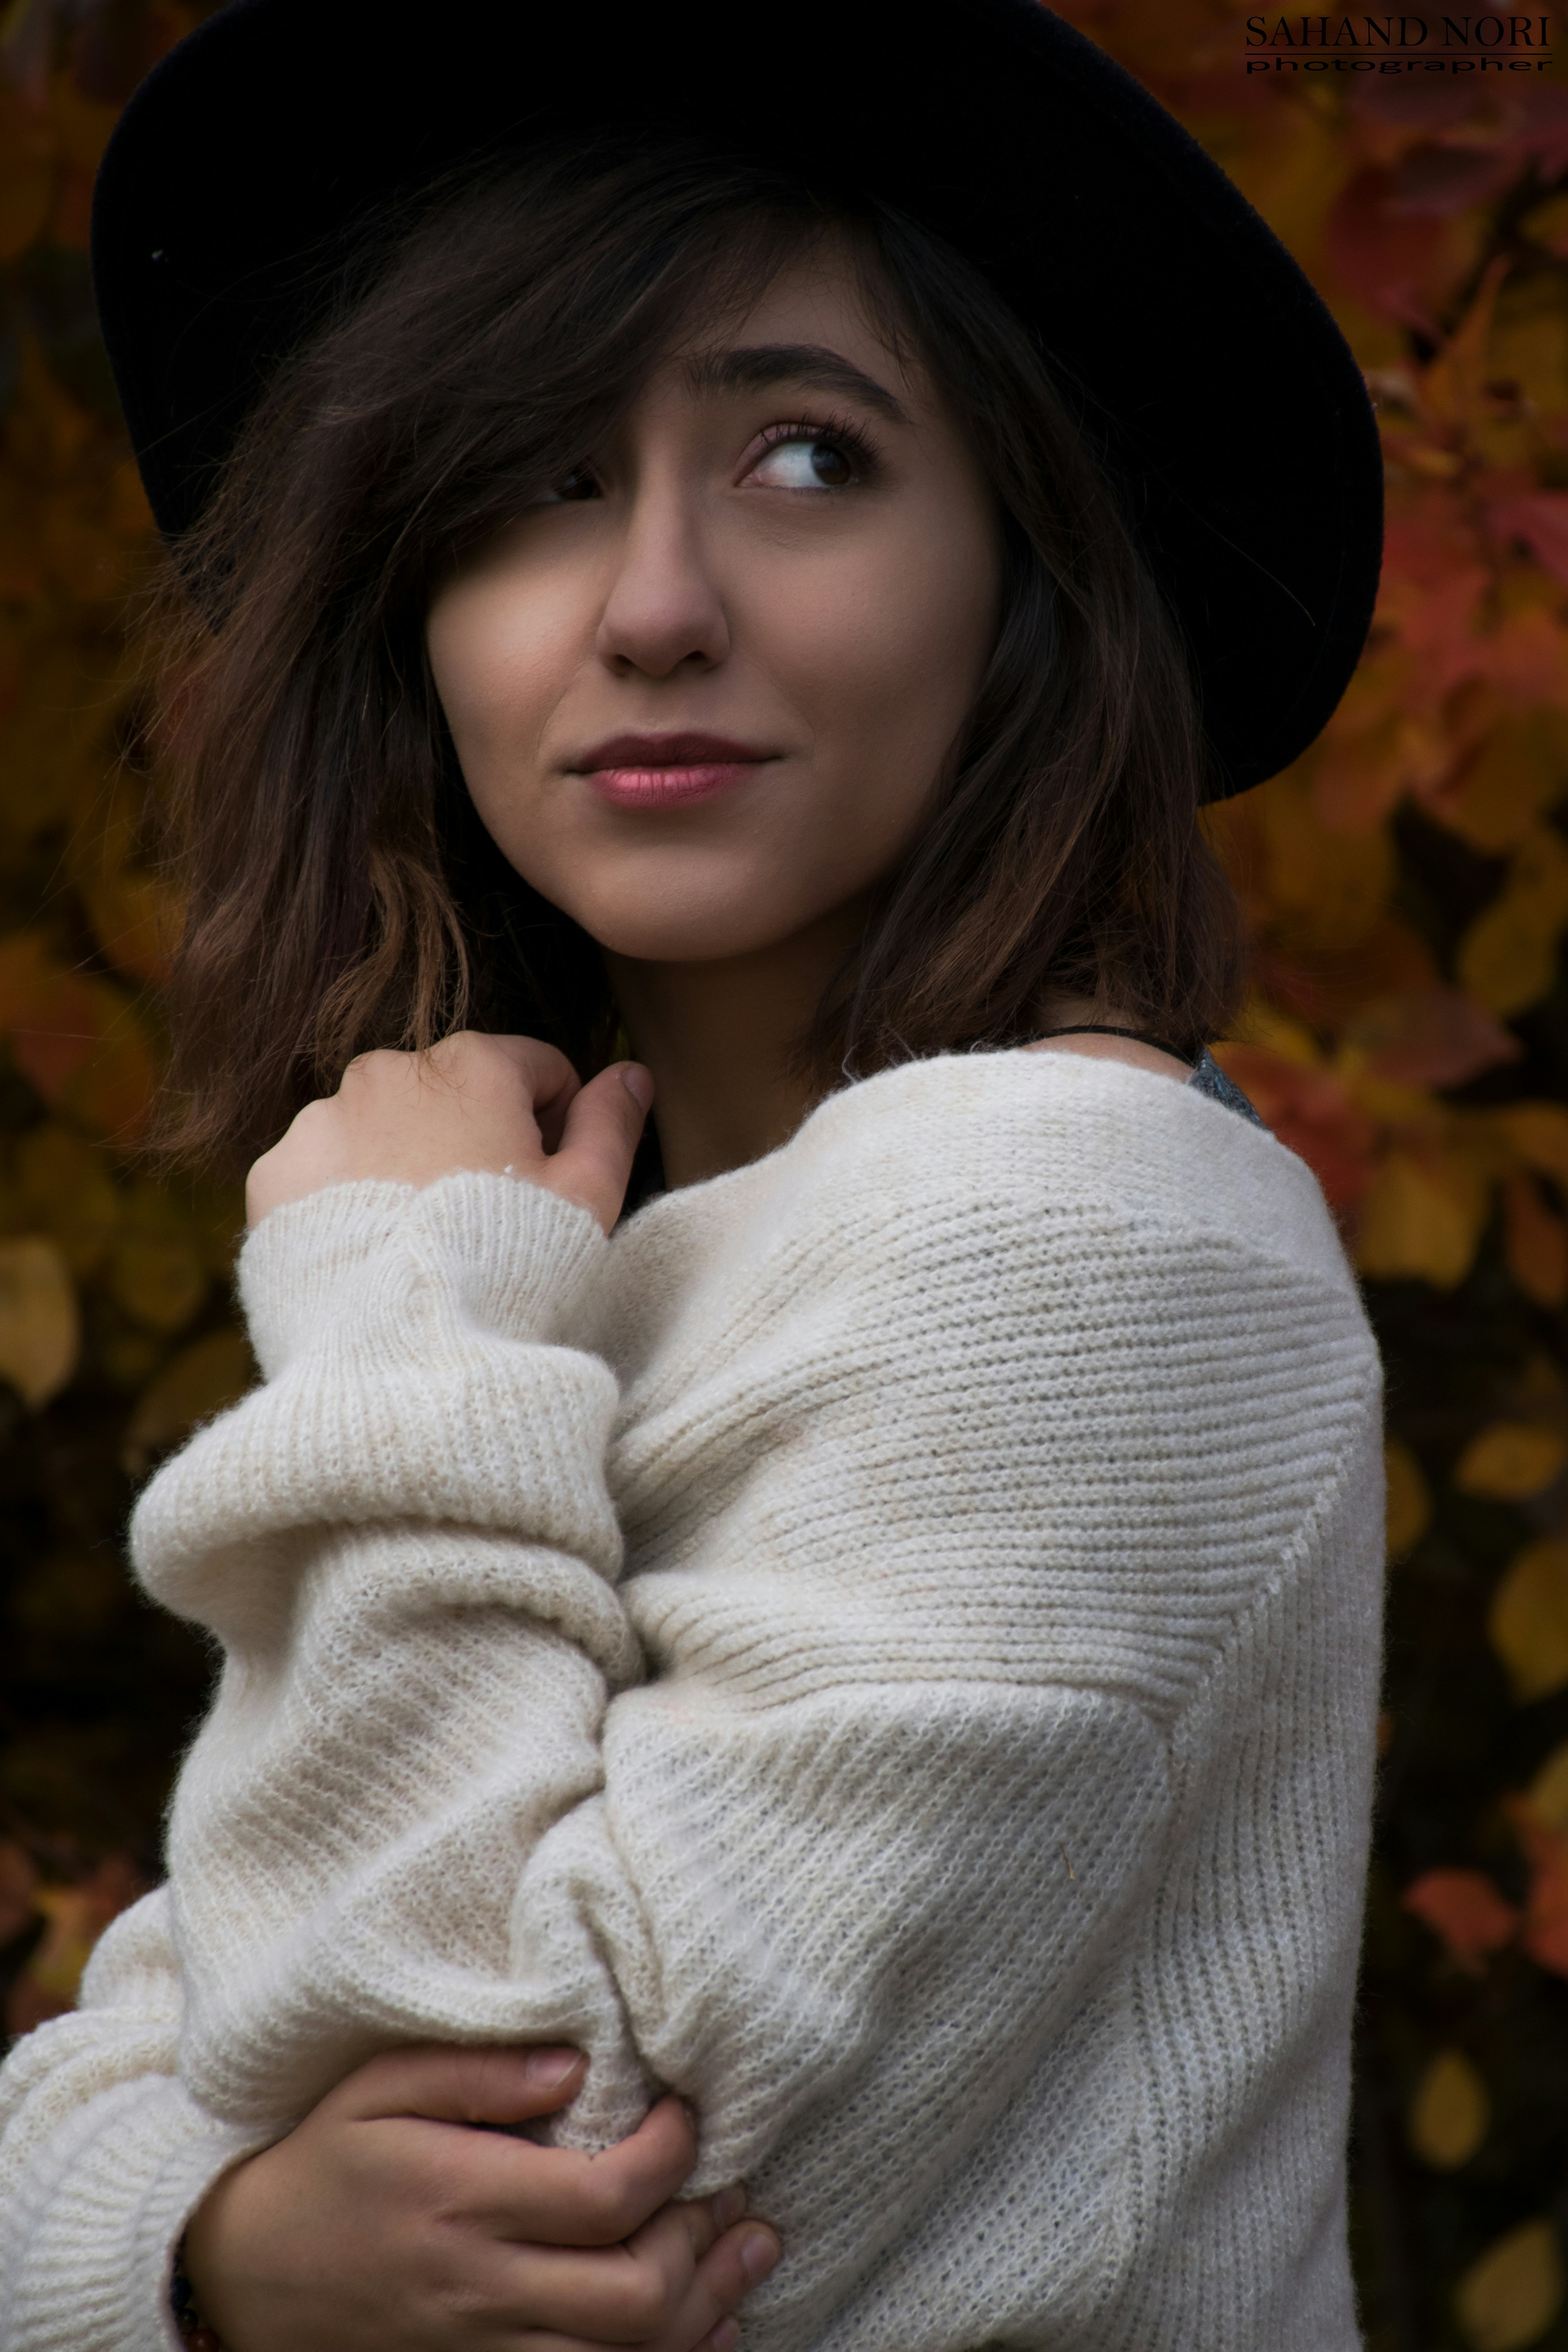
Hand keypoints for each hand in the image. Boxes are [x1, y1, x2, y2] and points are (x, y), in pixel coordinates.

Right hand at [182, 2044, 779, 2351]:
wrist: (238, 2277)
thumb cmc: (319, 2167)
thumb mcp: (376, 2088)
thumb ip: (474, 2069)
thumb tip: (577, 2063)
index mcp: (460, 2199)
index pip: (606, 2194)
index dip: (673, 2155)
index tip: (690, 2117)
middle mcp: (479, 2286)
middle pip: (634, 2293)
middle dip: (703, 2240)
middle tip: (731, 2189)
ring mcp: (480, 2350)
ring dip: (705, 2306)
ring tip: (749, 2248)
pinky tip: (706, 2325)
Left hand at [245, 1033, 652, 1234]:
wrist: (400, 1355)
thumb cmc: (508, 1271)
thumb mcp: (589, 1198)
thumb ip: (611, 1124)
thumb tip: (630, 1075)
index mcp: (473, 1065)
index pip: (535, 1069)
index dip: (556, 1125)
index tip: (549, 1182)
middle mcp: (387, 1072)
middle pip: (451, 1096)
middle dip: (473, 1141)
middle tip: (485, 1223)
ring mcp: (322, 1122)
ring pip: (381, 1130)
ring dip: (404, 1166)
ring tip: (420, 1246)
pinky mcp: (274, 1176)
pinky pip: (322, 1174)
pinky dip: (343, 1203)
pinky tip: (368, 1255)